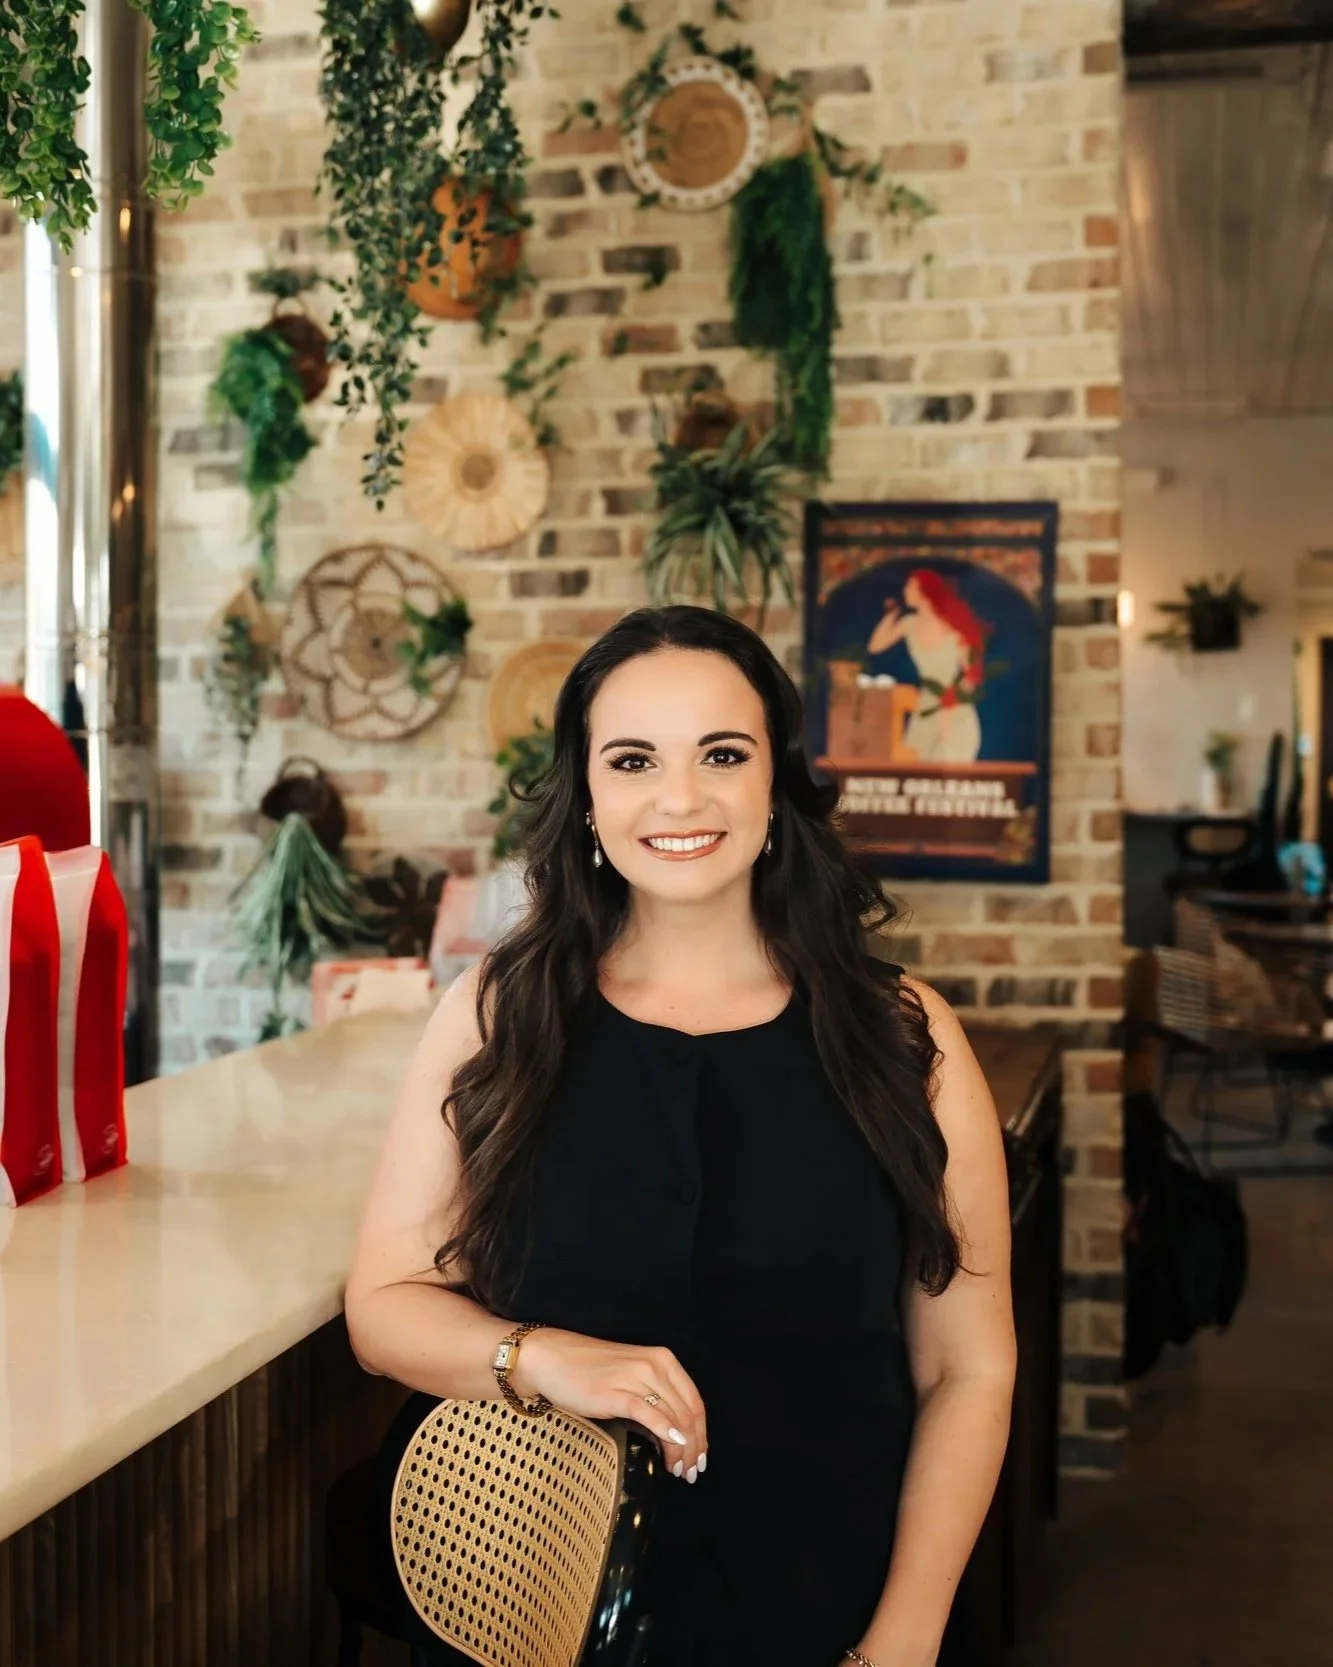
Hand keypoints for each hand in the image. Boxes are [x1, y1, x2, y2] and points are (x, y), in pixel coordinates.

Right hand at [510, 1327, 707, 1480]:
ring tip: (678, 1471)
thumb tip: (676, 1436)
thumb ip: (655, 1399)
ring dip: (681, 1449)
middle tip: (690, 1472)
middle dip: (694, 1448)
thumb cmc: (591, 1370)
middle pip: (688, 1413)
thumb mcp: (632, 1378)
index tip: (699, 1458)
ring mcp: (636, 1378)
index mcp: (663, 1360)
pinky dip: (666, 1433)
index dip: (702, 1434)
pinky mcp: (617, 1393)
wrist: (553, 1358)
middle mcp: (655, 1365)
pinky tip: (671, 1448)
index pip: (695, 1402)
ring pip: (673, 1418)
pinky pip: (649, 1414)